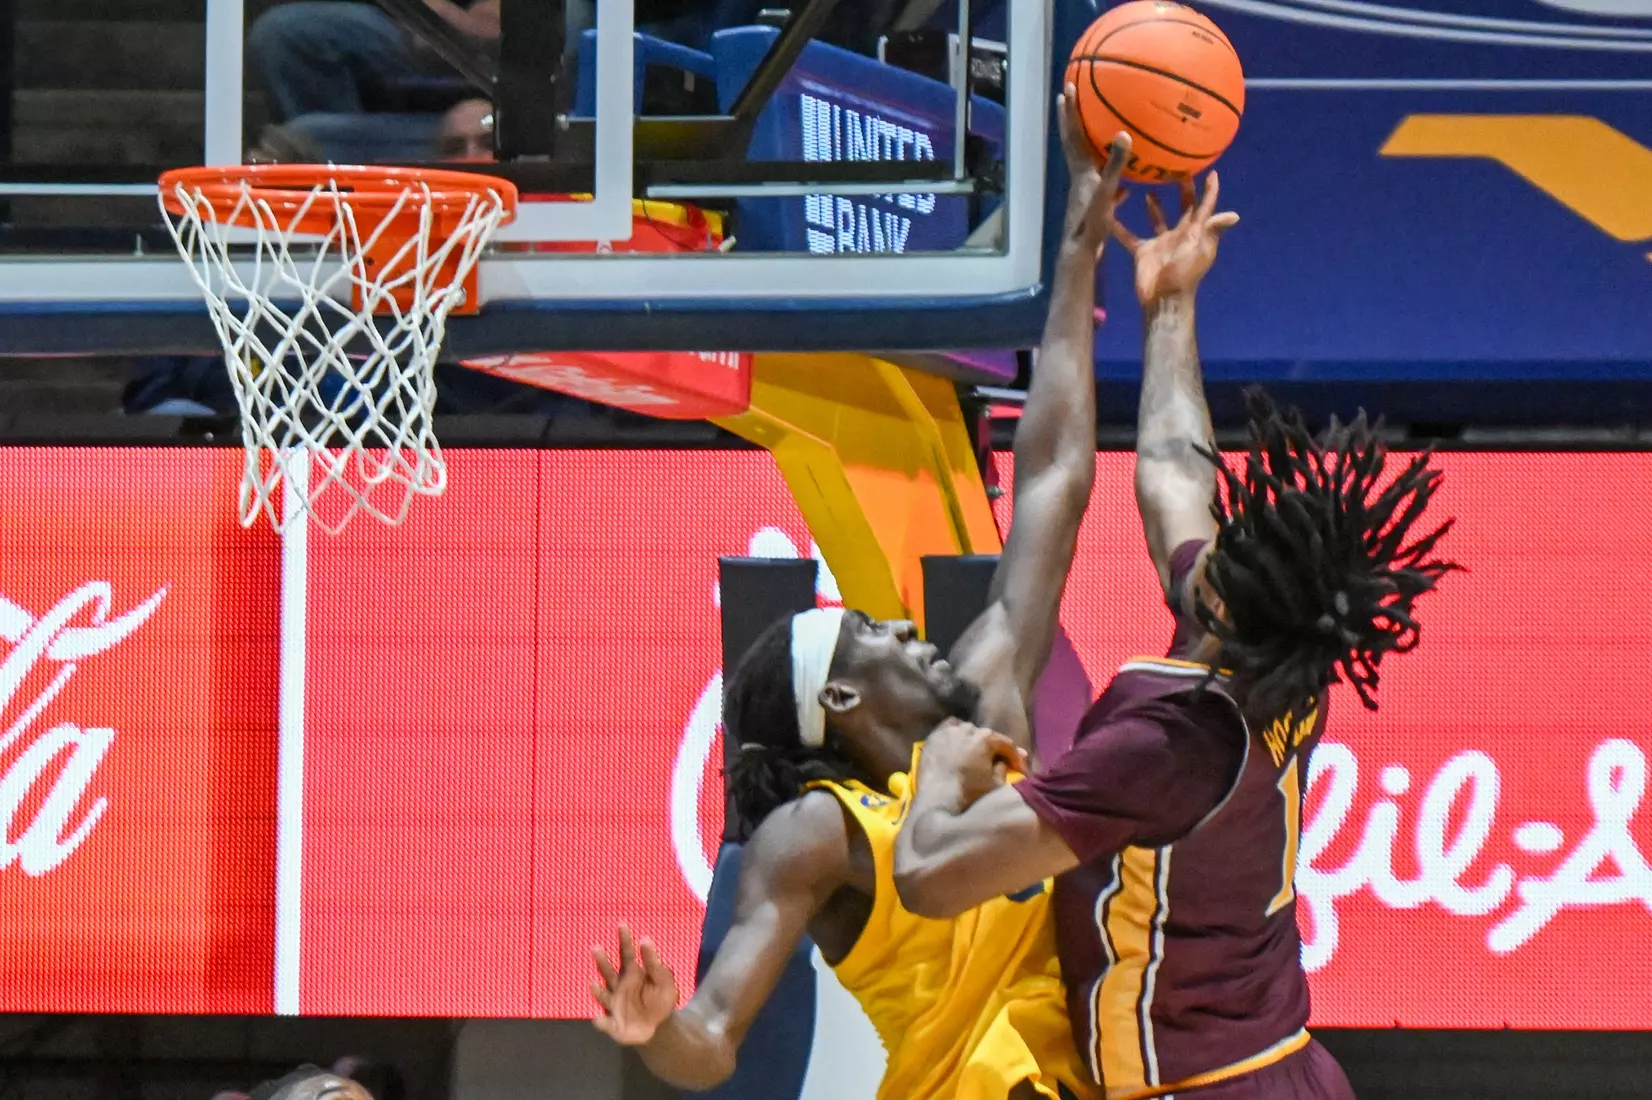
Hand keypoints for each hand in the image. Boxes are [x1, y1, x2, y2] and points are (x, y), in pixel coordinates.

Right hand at [591, 924, 678, 1044]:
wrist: (659, 1028)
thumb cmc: (661, 1001)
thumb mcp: (663, 981)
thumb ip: (654, 964)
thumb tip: (645, 939)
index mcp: (633, 974)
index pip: (627, 954)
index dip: (625, 939)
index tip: (621, 923)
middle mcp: (620, 986)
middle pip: (609, 971)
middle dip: (602, 961)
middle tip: (596, 947)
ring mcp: (614, 1004)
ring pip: (603, 995)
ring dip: (597, 990)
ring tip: (592, 983)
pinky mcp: (613, 1023)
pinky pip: (604, 1022)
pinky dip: (601, 1021)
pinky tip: (598, 1019)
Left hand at [917, 718, 1028, 808]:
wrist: (936, 802)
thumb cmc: (969, 795)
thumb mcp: (996, 784)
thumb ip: (1005, 767)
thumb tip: (1006, 761)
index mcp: (986, 739)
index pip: (1007, 744)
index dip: (1016, 758)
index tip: (1021, 770)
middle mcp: (967, 729)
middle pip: (987, 737)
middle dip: (995, 749)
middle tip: (1000, 762)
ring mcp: (948, 732)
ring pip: (968, 731)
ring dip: (975, 740)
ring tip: (977, 754)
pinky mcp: (933, 738)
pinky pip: (948, 729)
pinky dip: (956, 733)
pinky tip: (958, 742)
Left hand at [1058, 85, 1131, 252]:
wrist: (1080, 252)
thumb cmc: (1092, 223)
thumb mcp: (1107, 192)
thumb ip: (1115, 165)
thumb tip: (1122, 133)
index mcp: (1081, 169)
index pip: (1074, 133)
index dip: (1071, 110)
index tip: (1069, 87)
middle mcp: (1079, 175)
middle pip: (1074, 140)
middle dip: (1072, 118)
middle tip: (1070, 96)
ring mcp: (1085, 188)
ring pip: (1088, 158)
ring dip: (1092, 142)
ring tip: (1100, 127)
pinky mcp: (1093, 201)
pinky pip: (1105, 179)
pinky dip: (1113, 172)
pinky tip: (1127, 174)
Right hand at [1112, 173, 1239, 305]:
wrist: (1163, 299)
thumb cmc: (1184, 273)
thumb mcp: (1199, 248)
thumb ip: (1210, 229)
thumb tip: (1234, 215)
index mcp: (1196, 232)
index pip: (1205, 207)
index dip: (1210, 191)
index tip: (1211, 172)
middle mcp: (1180, 234)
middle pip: (1184, 208)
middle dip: (1183, 190)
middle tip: (1177, 170)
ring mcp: (1161, 243)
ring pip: (1158, 219)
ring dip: (1155, 206)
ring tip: (1149, 189)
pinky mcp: (1144, 252)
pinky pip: (1129, 237)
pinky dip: (1119, 228)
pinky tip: (1108, 215)